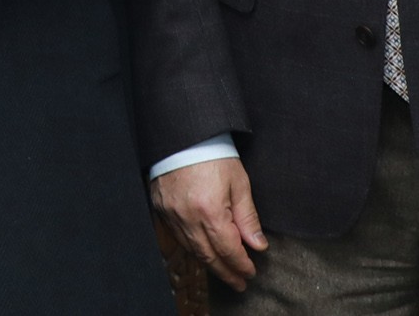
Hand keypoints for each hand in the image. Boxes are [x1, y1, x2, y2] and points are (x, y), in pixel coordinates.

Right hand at [152, 156, 265, 290]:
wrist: (183, 135)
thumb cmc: (213, 155)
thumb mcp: (239, 184)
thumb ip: (248, 218)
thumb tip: (258, 246)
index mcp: (210, 211)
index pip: (228, 249)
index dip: (241, 264)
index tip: (250, 273)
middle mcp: (187, 217)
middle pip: (208, 255)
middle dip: (226, 272)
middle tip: (239, 283)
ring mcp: (171, 213)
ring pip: (191, 248)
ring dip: (209, 262)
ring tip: (223, 271)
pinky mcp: (160, 207)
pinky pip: (177, 236)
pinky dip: (192, 247)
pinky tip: (202, 250)